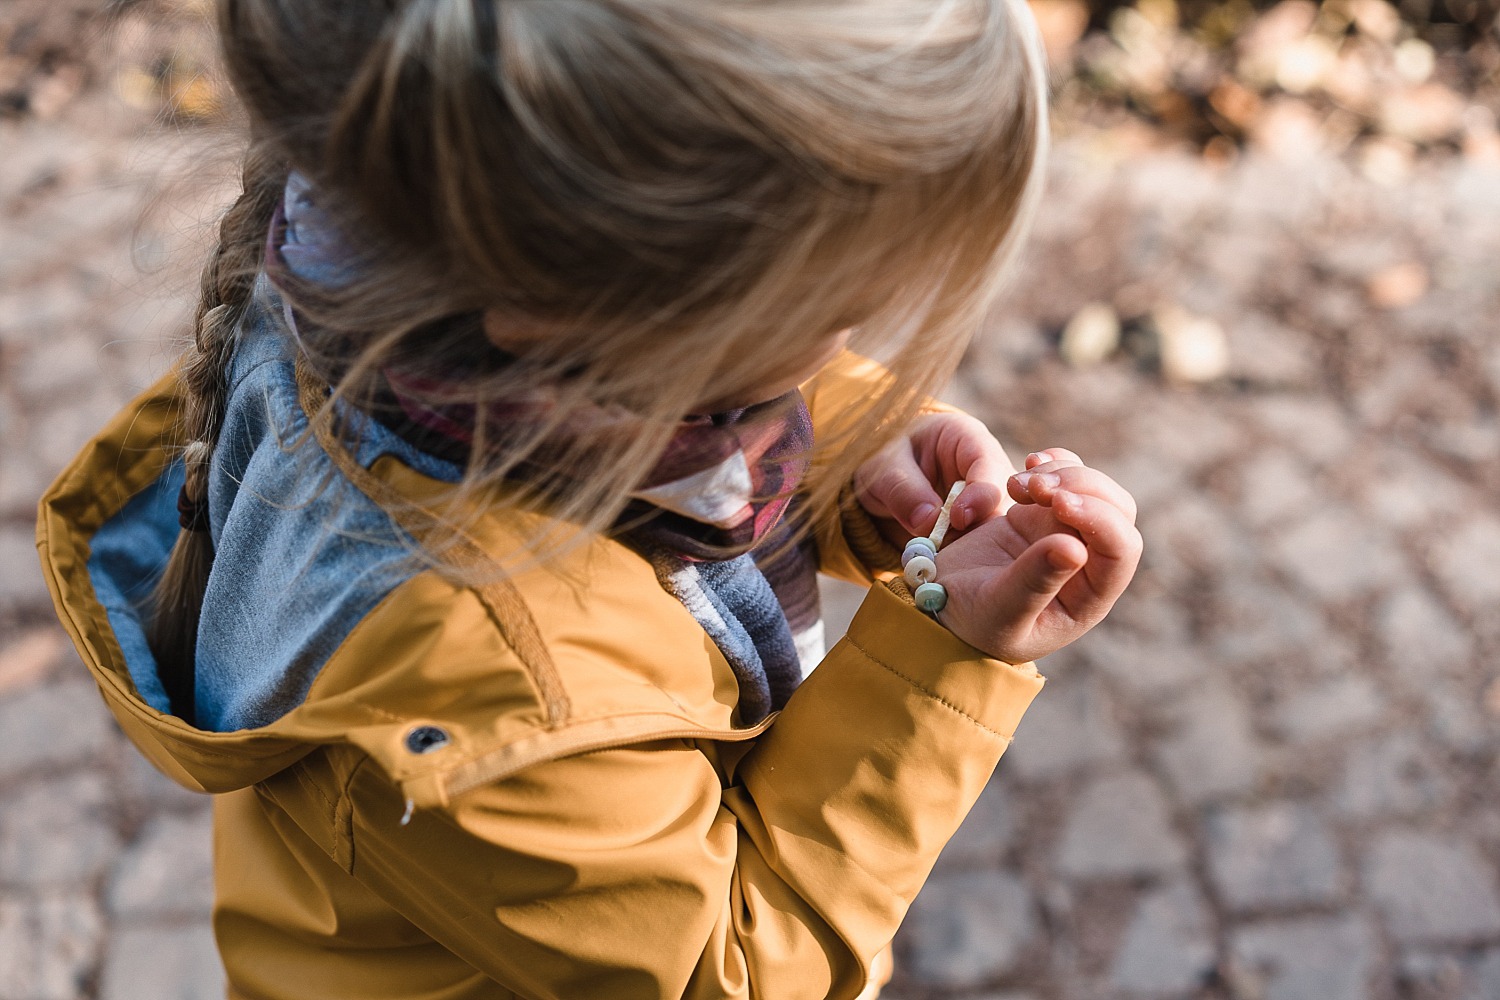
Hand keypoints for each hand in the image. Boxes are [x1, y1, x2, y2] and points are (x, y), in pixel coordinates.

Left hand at [854, 412, 1015, 547]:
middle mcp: (986, 470)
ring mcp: (985, 502)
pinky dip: (966, 558)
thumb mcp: (883, 468)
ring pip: (995, 529)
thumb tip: (926, 522)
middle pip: (1002, 500)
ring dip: (974, 548)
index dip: (980, 492)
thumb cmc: (883, 460)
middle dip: (983, 528)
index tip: (958, 519)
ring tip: (948, 561)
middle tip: (957, 551)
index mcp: (967, 439)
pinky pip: (980, 547)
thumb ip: (903, 489)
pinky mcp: (976, 530)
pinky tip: (949, 569)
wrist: (880, 482)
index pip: (988, 462)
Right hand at [933, 449, 1141, 663]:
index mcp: (1089, 596)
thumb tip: (1075, 549)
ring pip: (1090, 486)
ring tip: (1015, 485)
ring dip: (1059, 473)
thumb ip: (1035, 582)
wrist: (943, 603)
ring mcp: (1066, 533)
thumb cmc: (975, 621)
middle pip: (1115, 508)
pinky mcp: (1041, 514)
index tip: (1057, 502)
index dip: (1098, 517)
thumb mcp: (999, 609)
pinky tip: (1028, 464)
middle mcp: (1088, 562)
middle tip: (1035, 487)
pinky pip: (1064, 476)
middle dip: (1080, 486)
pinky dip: (1051, 463)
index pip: (1121, 548)